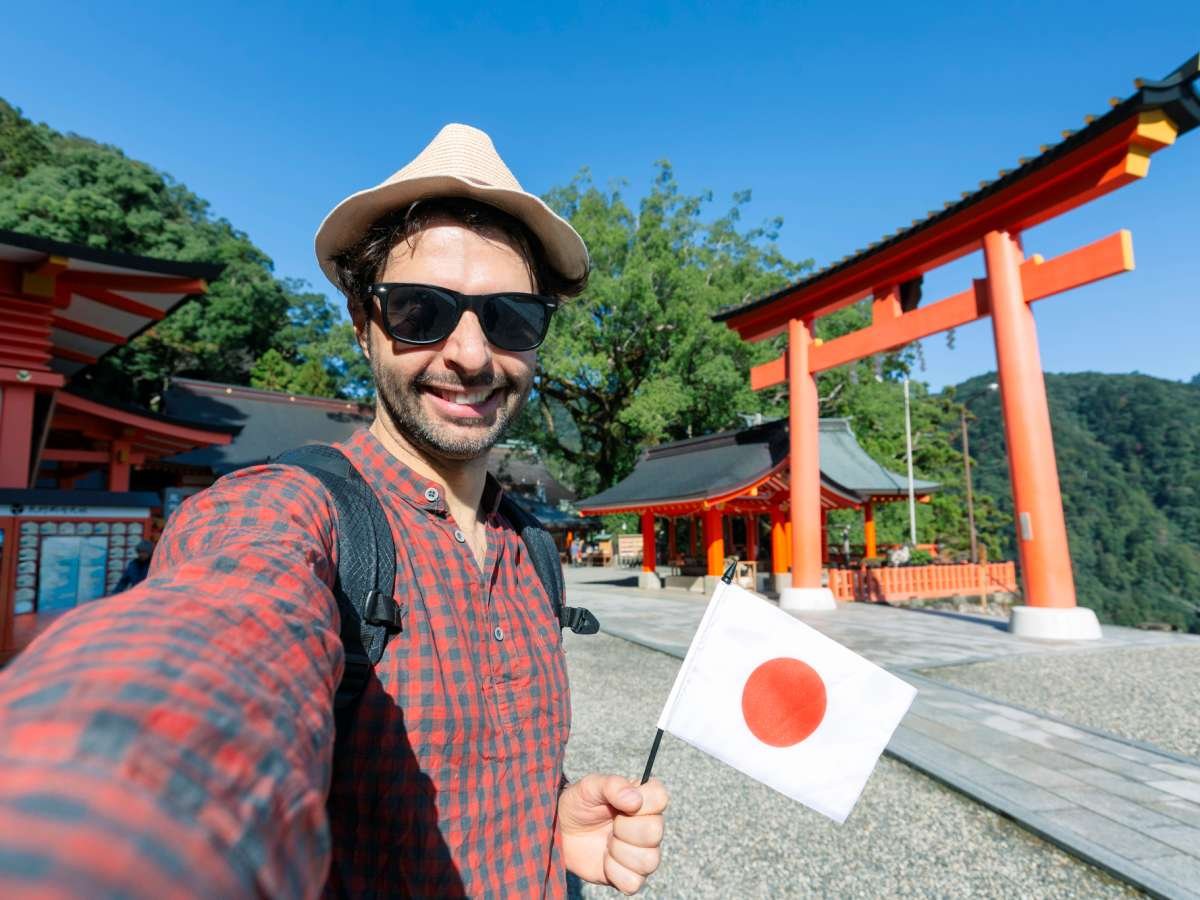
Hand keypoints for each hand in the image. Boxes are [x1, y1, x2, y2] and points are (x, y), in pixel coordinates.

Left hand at [558, 774, 667, 894]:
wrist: (562, 831)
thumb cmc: (578, 805)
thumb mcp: (590, 786)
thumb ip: (613, 785)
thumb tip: (635, 800)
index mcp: (644, 799)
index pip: (660, 798)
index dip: (642, 802)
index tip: (621, 805)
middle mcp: (650, 826)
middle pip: (654, 832)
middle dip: (623, 829)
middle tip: (610, 824)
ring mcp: (643, 853)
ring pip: (648, 860)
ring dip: (618, 851)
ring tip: (606, 842)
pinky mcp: (632, 876)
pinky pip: (633, 882)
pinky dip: (613, 871)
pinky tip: (605, 860)